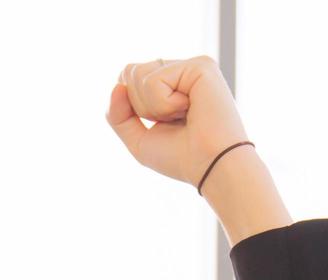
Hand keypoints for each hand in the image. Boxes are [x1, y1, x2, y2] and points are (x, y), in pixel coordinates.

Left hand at [105, 55, 251, 188]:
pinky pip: (154, 80)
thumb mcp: (138, 138)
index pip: (127, 77)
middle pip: (129, 72)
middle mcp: (180, 71)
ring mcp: (191, 66)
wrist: (211, 166)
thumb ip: (117, 114)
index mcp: (170, 85)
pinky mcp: (200, 65)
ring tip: (183, 115)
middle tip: (173, 121)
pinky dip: (164, 104)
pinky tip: (190, 108)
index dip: (130, 104)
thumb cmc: (181, 156)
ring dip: (153, 106)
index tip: (160, 123)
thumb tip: (116, 84)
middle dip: (140, 106)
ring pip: (138, 74)